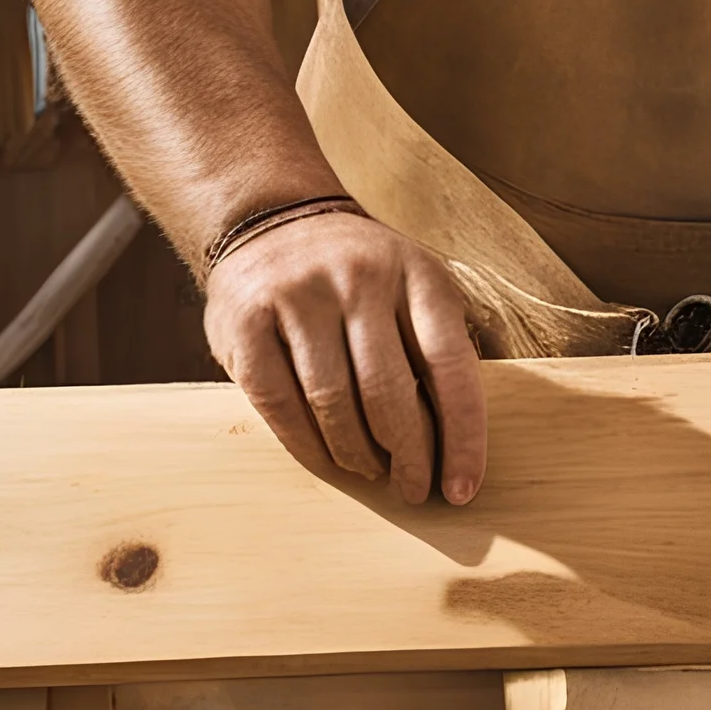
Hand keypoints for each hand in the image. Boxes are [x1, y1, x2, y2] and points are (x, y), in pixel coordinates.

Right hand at [203, 207, 486, 505]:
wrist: (274, 219)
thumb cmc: (360, 276)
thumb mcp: (413, 284)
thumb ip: (436, 344)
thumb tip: (463, 441)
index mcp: (416, 272)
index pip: (452, 365)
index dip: (462, 437)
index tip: (462, 490)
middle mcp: (361, 276)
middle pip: (390, 393)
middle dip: (407, 457)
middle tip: (412, 490)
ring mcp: (300, 294)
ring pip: (334, 403)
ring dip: (357, 455)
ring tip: (369, 470)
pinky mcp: (247, 319)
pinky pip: (281, 403)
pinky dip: (307, 445)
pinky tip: (325, 459)